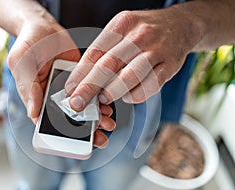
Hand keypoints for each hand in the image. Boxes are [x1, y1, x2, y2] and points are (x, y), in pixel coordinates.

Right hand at [7, 9, 114, 147]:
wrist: (44, 27)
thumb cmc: (27, 45)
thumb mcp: (22, 64)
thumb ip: (27, 88)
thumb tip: (33, 113)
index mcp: (38, 99)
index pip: (49, 123)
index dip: (63, 136)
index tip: (77, 143)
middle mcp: (55, 97)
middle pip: (71, 120)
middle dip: (86, 131)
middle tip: (100, 138)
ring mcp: (70, 89)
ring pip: (84, 108)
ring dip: (96, 118)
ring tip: (108, 123)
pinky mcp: (82, 78)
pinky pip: (93, 92)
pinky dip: (101, 100)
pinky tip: (108, 106)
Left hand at [65, 8, 200, 109]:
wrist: (181, 24)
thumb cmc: (144, 31)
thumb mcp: (122, 31)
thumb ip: (104, 52)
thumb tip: (82, 78)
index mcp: (122, 24)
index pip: (95, 51)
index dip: (80, 73)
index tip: (70, 89)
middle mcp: (139, 35)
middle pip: (109, 64)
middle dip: (89, 87)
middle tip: (78, 103)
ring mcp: (156, 50)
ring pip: (130, 76)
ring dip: (113, 91)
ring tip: (104, 98)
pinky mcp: (170, 65)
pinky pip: (150, 86)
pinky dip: (135, 95)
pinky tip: (128, 95)